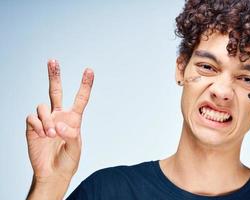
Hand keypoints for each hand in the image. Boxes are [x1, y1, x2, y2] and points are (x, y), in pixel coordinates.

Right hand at [26, 60, 93, 184]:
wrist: (53, 173)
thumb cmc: (68, 160)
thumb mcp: (75, 147)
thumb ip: (70, 134)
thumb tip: (58, 125)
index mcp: (73, 118)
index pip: (80, 98)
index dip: (85, 84)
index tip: (89, 70)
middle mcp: (58, 115)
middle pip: (55, 91)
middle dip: (54, 75)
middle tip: (53, 60)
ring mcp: (45, 120)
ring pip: (42, 106)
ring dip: (46, 119)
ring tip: (51, 134)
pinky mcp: (32, 127)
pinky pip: (31, 118)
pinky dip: (37, 125)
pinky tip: (42, 135)